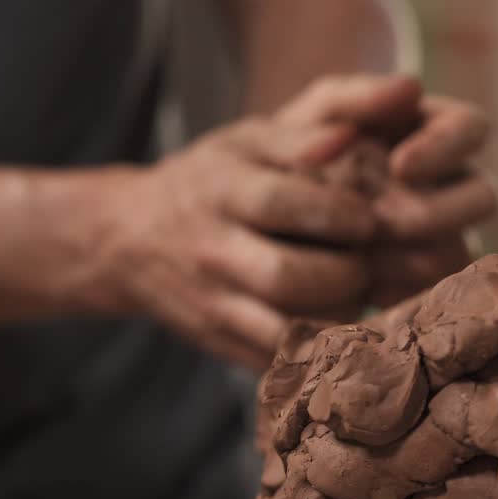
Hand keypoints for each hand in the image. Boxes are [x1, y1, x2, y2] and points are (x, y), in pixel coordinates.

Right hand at [93, 117, 375, 370]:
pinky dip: (319, 354)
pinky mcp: (221, 346)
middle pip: (286, 278)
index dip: (338, 212)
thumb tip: (352, 136)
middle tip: (366, 262)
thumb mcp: (247, 142)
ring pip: (284, 332)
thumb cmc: (211, 181)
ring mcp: (214, 306)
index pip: (282, 203)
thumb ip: (303, 137)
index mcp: (222, 192)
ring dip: (339, 319)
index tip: (369, 217)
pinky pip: (278, 362)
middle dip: (346, 273)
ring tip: (357, 295)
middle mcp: (213, 252)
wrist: (129, 239)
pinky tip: (343, 331)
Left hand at [278, 75, 497, 302]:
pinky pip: (430, 293)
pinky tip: (357, 286)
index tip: (400, 166)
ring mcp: (445, 237)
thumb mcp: (315, 116)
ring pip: (459, 250)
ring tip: (358, 254)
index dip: (446, 147)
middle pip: (484, 196)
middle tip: (382, 221)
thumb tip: (412, 84)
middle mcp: (452, 184)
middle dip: (438, 212)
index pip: (473, 127)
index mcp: (436, 130)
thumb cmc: (298, 150)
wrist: (267, 216)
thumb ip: (356, 95)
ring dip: (411, 253)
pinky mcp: (424, 283)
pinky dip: (394, 289)